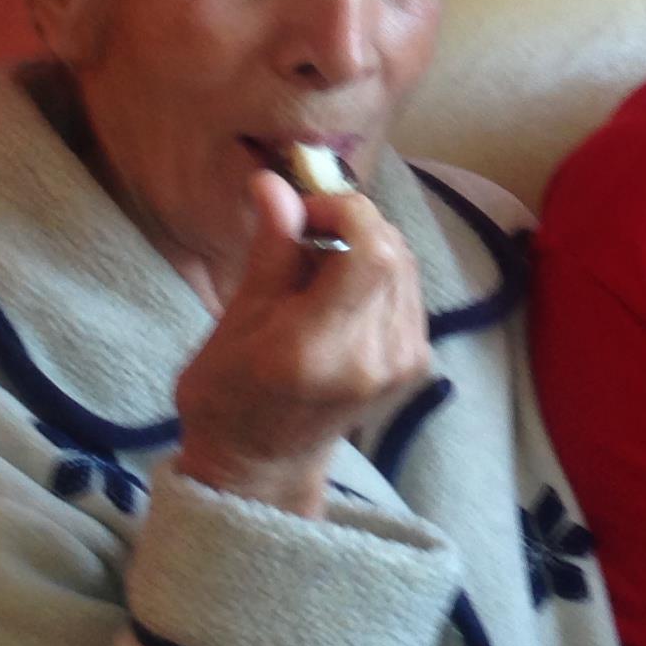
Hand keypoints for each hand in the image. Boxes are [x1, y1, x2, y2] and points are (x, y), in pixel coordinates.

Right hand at [172, 173, 429, 518]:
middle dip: (352, 223)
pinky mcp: (415, 363)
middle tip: (306, 229)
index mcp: (321, 348)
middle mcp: (374, 357)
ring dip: (366, 245)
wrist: (261, 463)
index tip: (301, 210)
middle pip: (391, 251)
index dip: (341, 209)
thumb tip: (277, 182)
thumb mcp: (236, 319)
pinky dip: (379, 272)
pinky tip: (341, 287)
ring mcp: (403, 363)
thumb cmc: (230, 394)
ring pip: (404, 265)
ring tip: (318, 263)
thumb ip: (272, 249)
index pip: (369, 248)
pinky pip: (407, 290)